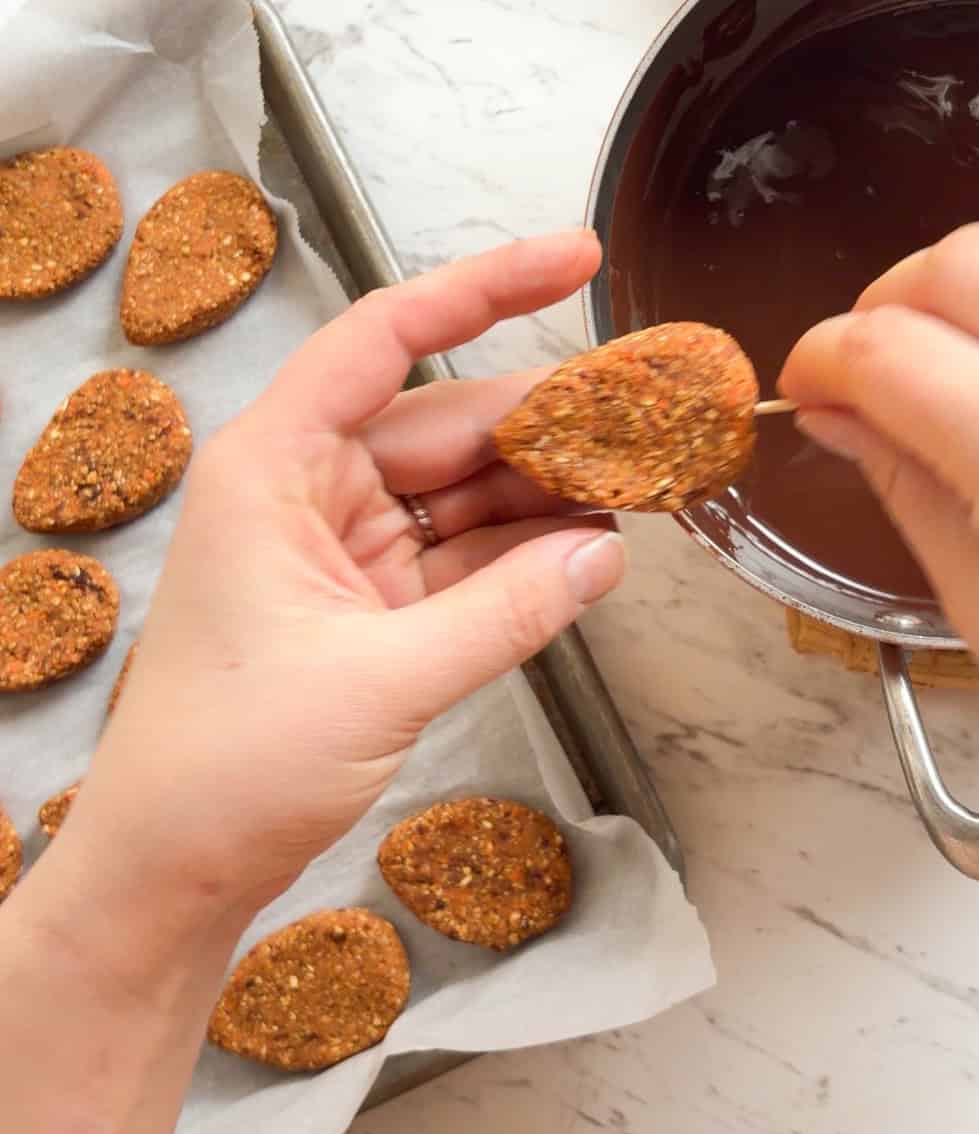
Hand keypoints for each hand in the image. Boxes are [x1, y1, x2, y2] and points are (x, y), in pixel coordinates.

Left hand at [63, 230, 625, 926]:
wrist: (172, 872)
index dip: (484, 288)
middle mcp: (307, 492)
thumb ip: (505, 611)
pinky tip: (591, 548)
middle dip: (550, 420)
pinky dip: (523, 557)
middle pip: (447, 423)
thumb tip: (604, 554)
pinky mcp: (368, 611)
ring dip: (548, 492)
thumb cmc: (228, 764)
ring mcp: (341, 552)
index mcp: (274, 466)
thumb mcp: (381, 679)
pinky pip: (462, 560)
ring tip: (644, 477)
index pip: (386, 337)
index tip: (573, 261)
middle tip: (650, 408)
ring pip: (464, 494)